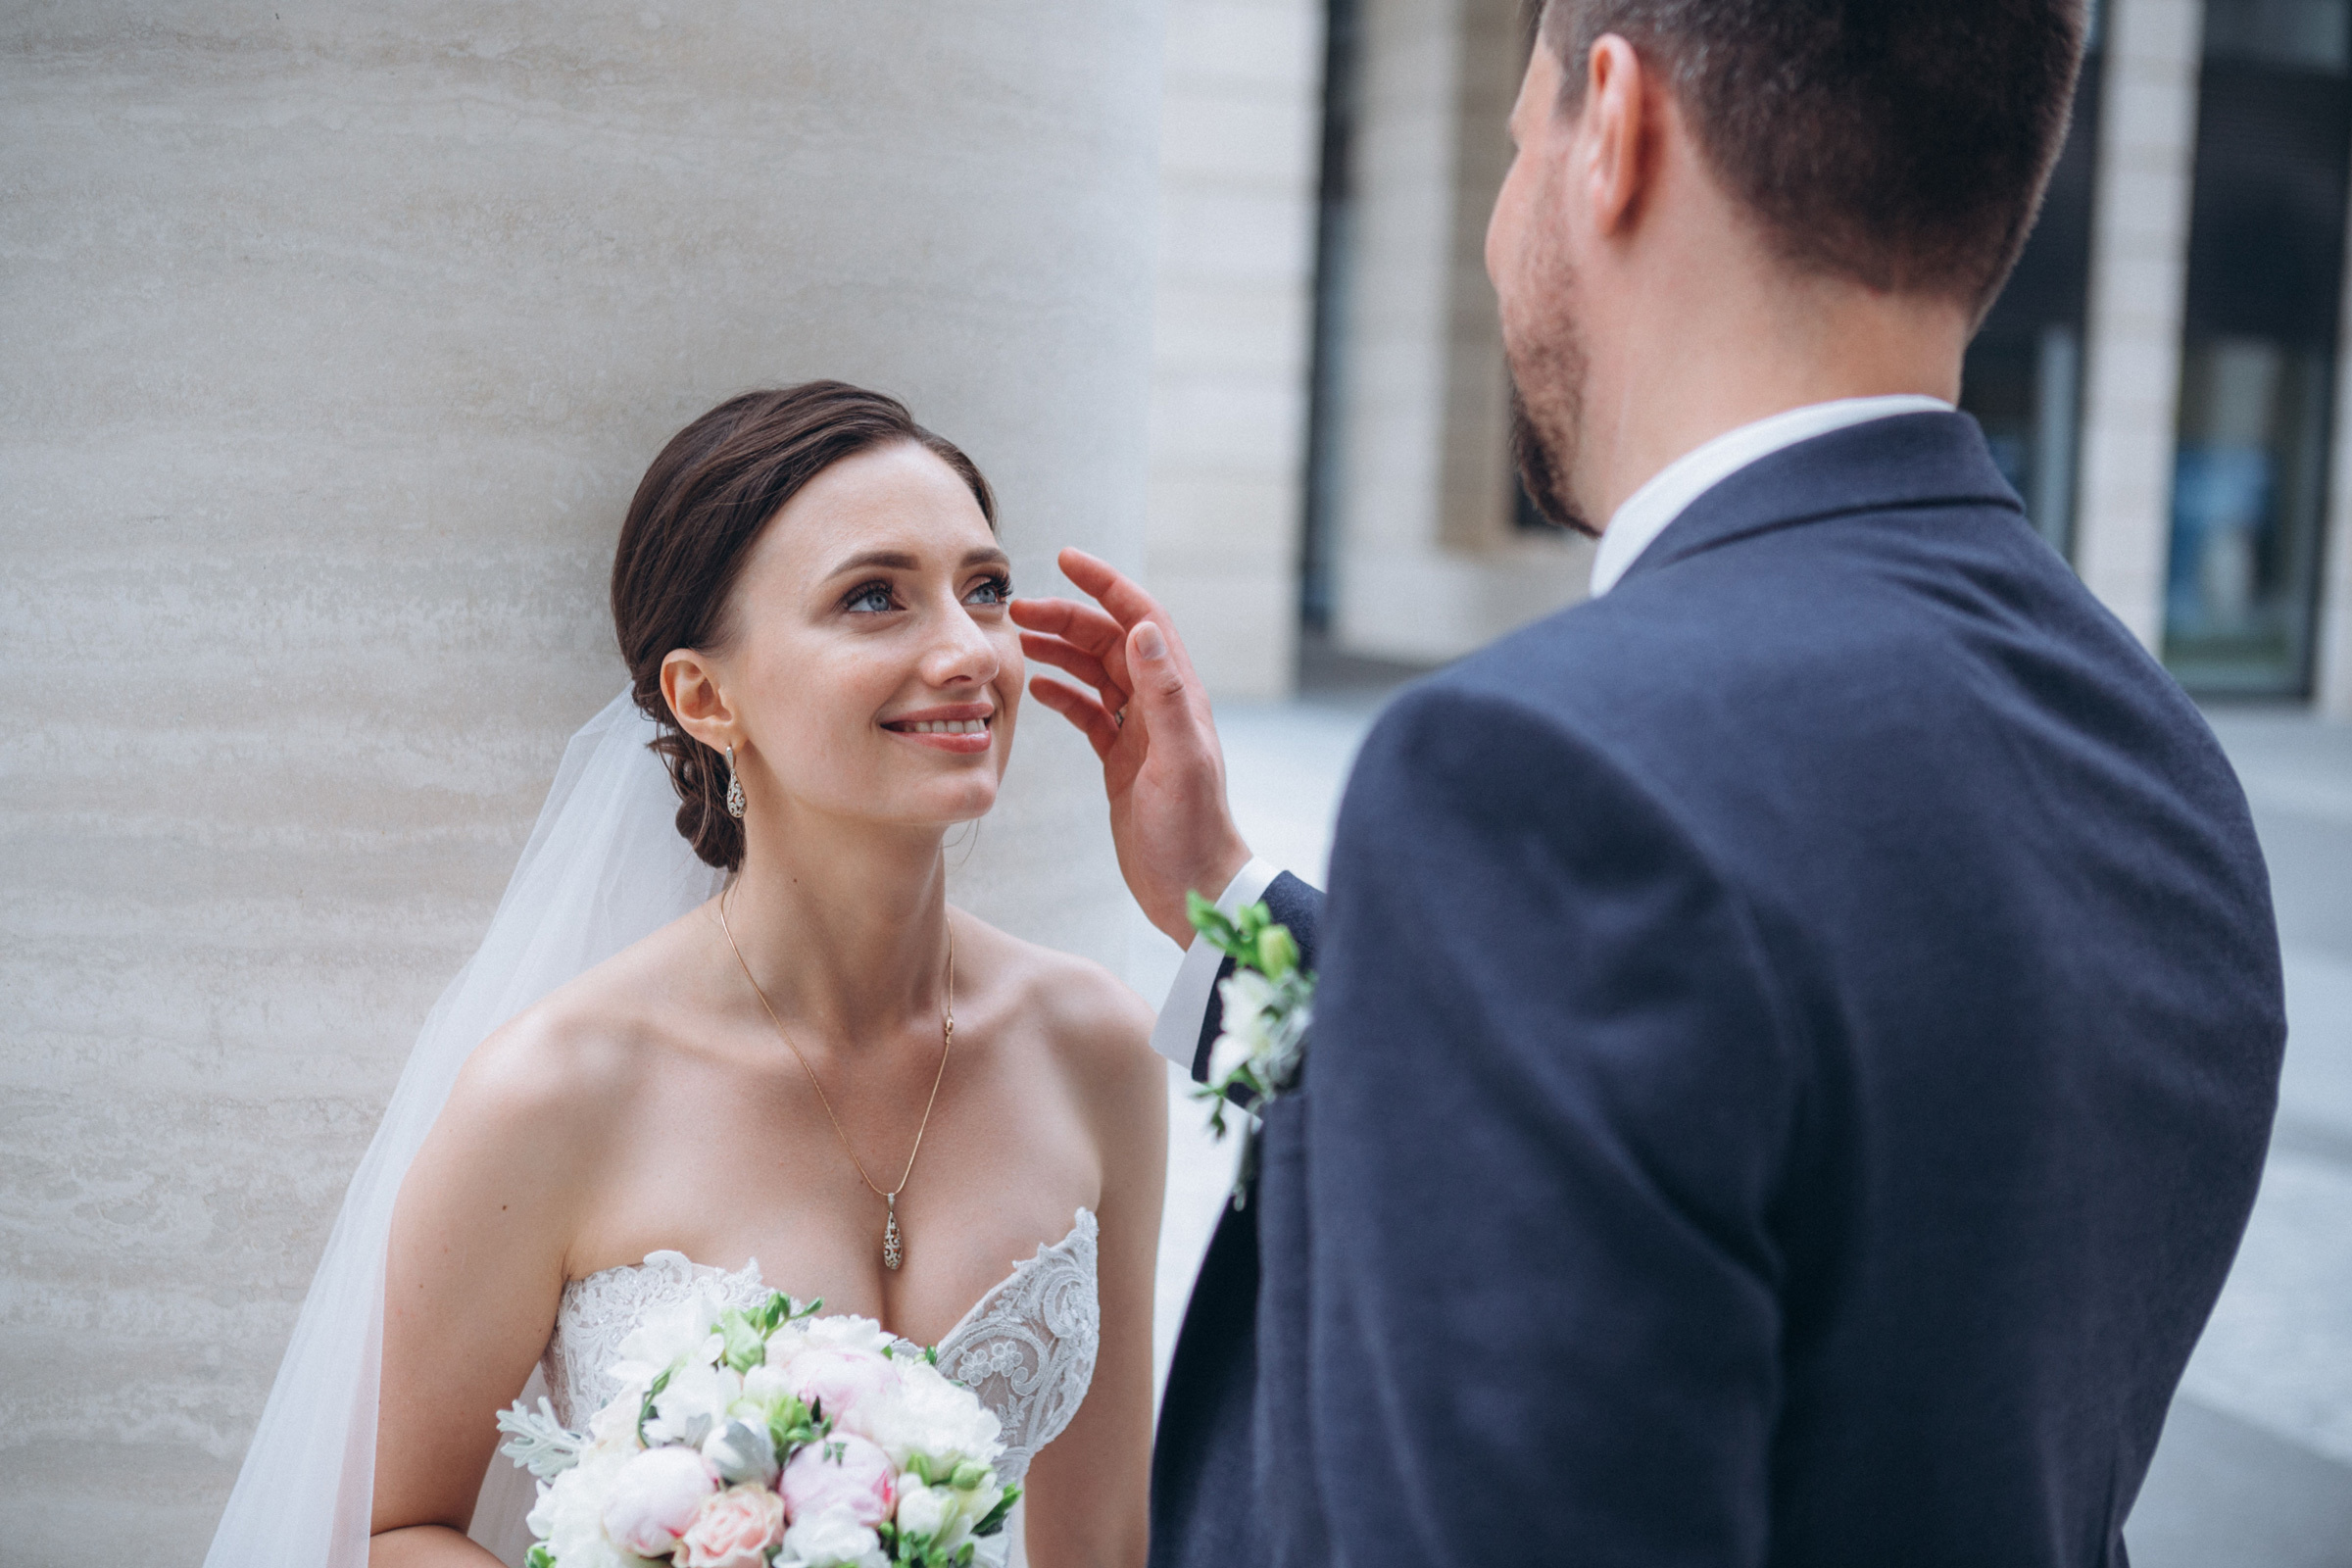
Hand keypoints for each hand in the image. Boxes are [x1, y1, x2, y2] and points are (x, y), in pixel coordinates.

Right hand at [1011, 548, 1252, 945]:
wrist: (1194, 887)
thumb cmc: (1192, 830)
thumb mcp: (1179, 760)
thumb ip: (1164, 695)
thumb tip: (1143, 629)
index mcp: (1176, 695)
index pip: (1140, 619)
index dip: (1106, 585)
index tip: (1066, 559)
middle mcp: (1160, 706)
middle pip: (1109, 641)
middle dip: (1066, 616)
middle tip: (1016, 610)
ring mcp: (1140, 732)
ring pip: (1095, 673)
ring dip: (1059, 650)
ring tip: (1018, 640)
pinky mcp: (1121, 760)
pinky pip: (1089, 713)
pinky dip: (1062, 694)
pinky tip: (1036, 688)